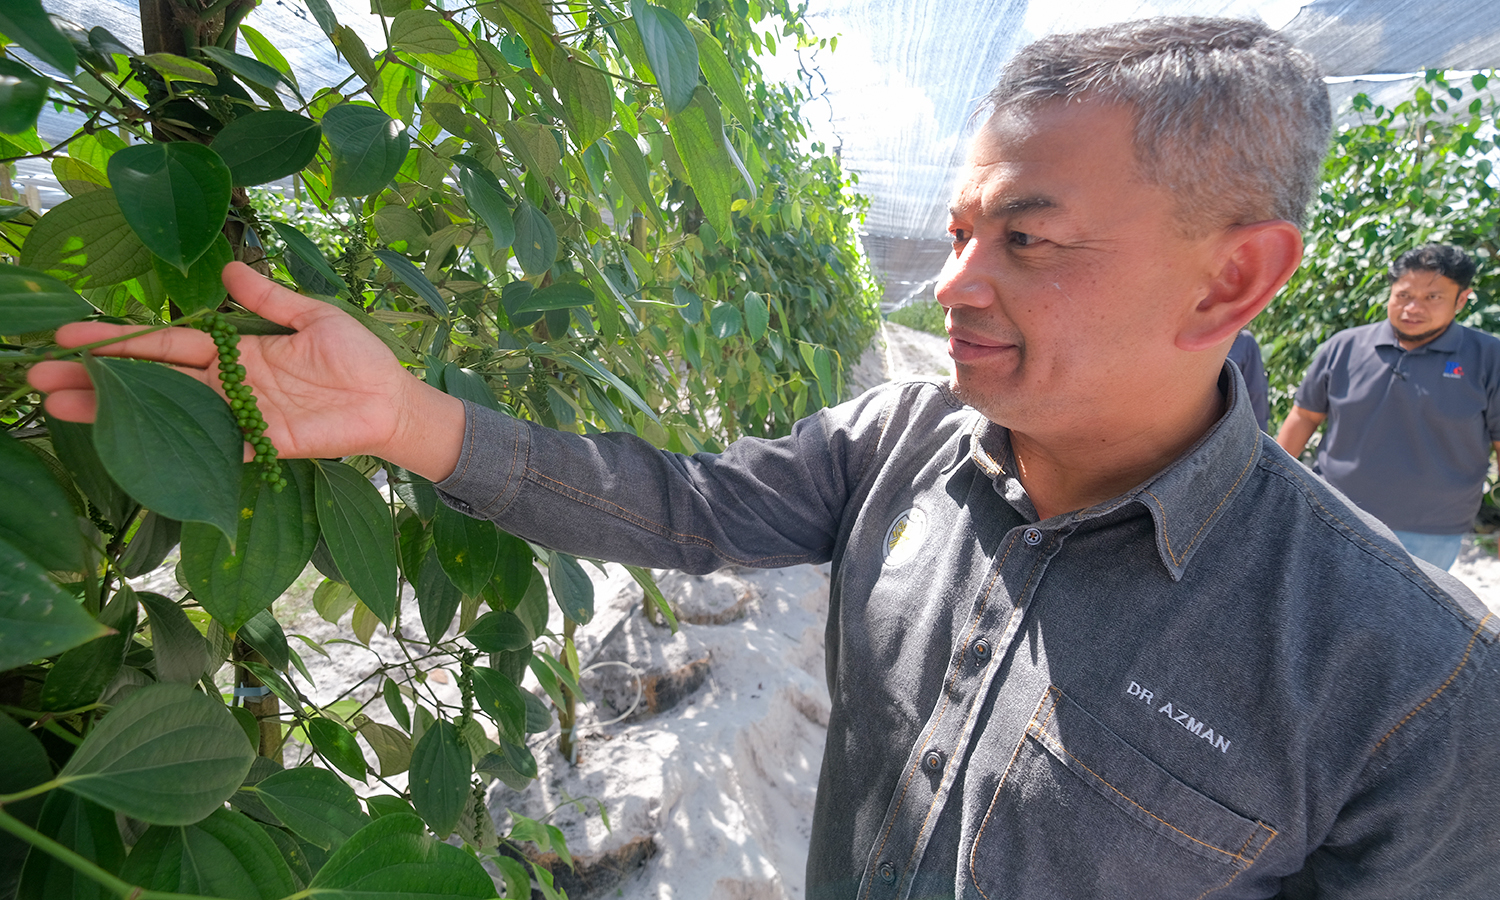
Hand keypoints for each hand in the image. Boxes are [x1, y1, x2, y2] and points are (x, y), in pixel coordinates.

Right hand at [27, 262, 464, 480]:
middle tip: (40, 376)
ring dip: (119, 413)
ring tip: (62, 408)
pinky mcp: (266, 444)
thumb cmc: (359, 358)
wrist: (394, 400)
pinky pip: (216, 447)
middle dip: (99, 378)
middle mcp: (228, 386)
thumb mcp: (313, 316)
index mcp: (235, 353)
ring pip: (171, 414)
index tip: (71, 335)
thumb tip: (230, 270)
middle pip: (154, 381)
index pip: (166, 344)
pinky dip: (178, 448)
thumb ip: (269, 299)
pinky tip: (132, 447)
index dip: (122, 340)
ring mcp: (243, 417)